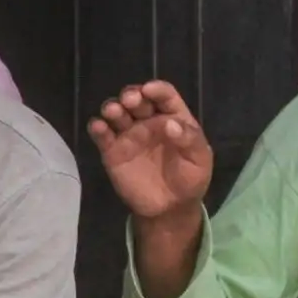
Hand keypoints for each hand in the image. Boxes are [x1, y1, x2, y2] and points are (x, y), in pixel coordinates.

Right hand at [87, 81, 214, 219]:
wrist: (169, 208)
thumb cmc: (189, 179)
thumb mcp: (199, 159)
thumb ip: (189, 139)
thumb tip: (170, 124)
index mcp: (172, 117)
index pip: (164, 95)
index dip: (157, 89)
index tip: (149, 90)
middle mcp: (148, 121)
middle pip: (136, 99)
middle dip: (131, 95)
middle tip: (129, 100)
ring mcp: (128, 135)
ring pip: (116, 113)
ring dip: (112, 107)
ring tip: (112, 111)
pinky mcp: (112, 152)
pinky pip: (102, 136)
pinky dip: (97, 128)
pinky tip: (98, 127)